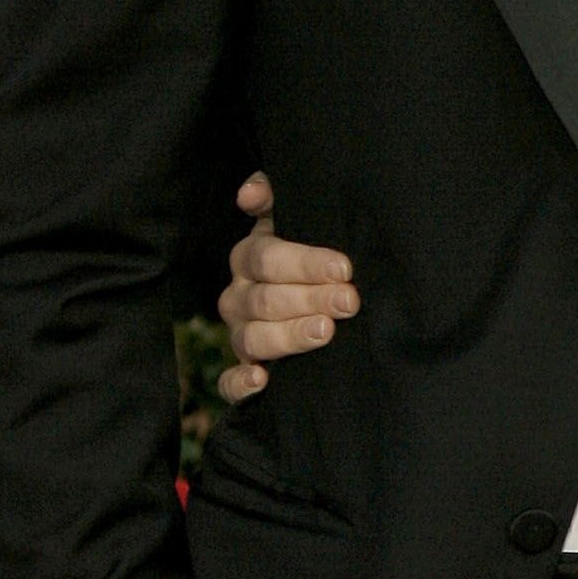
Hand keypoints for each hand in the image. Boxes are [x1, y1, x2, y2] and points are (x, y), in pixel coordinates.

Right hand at [214, 172, 357, 404]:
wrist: (317, 284)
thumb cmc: (311, 242)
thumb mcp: (297, 212)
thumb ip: (275, 193)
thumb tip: (249, 194)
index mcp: (249, 256)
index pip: (268, 258)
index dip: (306, 263)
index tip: (346, 269)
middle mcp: (238, 295)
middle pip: (265, 299)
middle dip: (310, 299)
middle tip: (349, 301)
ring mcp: (238, 332)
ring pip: (253, 338)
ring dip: (290, 336)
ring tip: (326, 331)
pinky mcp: (242, 367)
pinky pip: (228, 383)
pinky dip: (240, 384)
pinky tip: (262, 381)